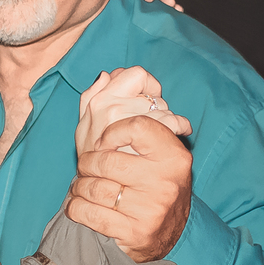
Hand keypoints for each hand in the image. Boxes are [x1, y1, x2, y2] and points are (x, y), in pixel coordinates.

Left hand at [67, 116, 192, 261]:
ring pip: (95, 187)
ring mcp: (151, 209)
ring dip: (79, 186)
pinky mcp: (135, 233)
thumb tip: (105, 76)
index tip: (104, 141)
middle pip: (107, 159)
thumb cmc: (152, 180)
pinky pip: (90, 214)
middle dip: (88, 162)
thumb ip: (124, 108)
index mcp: (173, 154)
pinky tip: (78, 204)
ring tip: (82, 185)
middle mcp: (166, 181)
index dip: (112, 130)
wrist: (168, 232)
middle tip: (86, 166)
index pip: (136, 125)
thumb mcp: (149, 147)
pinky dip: (76, 208)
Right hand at [76, 67, 191, 156]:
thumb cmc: (92, 159)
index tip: (145, 99)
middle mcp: (113, 108)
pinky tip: (180, 131)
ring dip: (167, 118)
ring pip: (163, 107)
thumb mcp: (83, 127)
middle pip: (152, 93)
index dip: (145, 85)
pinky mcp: (145, 139)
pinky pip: (171, 122)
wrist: (95, 191)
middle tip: (151, 123)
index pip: (134, 74)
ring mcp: (129, 123)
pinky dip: (180, 126)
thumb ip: (90, 97)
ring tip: (161, 132)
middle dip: (155, 105)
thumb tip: (106, 75)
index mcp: (99, 101)